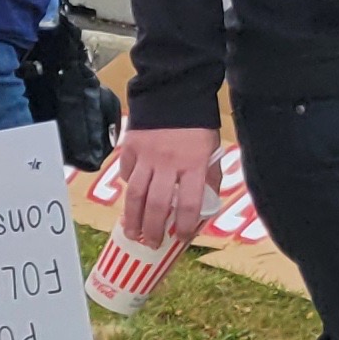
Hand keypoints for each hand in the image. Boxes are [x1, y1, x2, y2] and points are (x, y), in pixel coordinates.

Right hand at [114, 124, 221, 245]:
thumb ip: (208, 178)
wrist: (174, 95)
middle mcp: (169, 164)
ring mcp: (146, 157)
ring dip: (133, 218)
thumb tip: (203, 207)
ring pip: (135, 195)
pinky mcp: (130, 150)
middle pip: (157, 205)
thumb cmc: (198, 127)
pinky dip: (128, 189)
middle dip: (153, 229)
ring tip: (133, 233)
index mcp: (194, 165)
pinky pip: (126, 175)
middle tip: (151, 243)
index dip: (186, 226)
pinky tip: (131, 200)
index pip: (189, 204)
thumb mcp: (212, 152)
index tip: (182, 239)